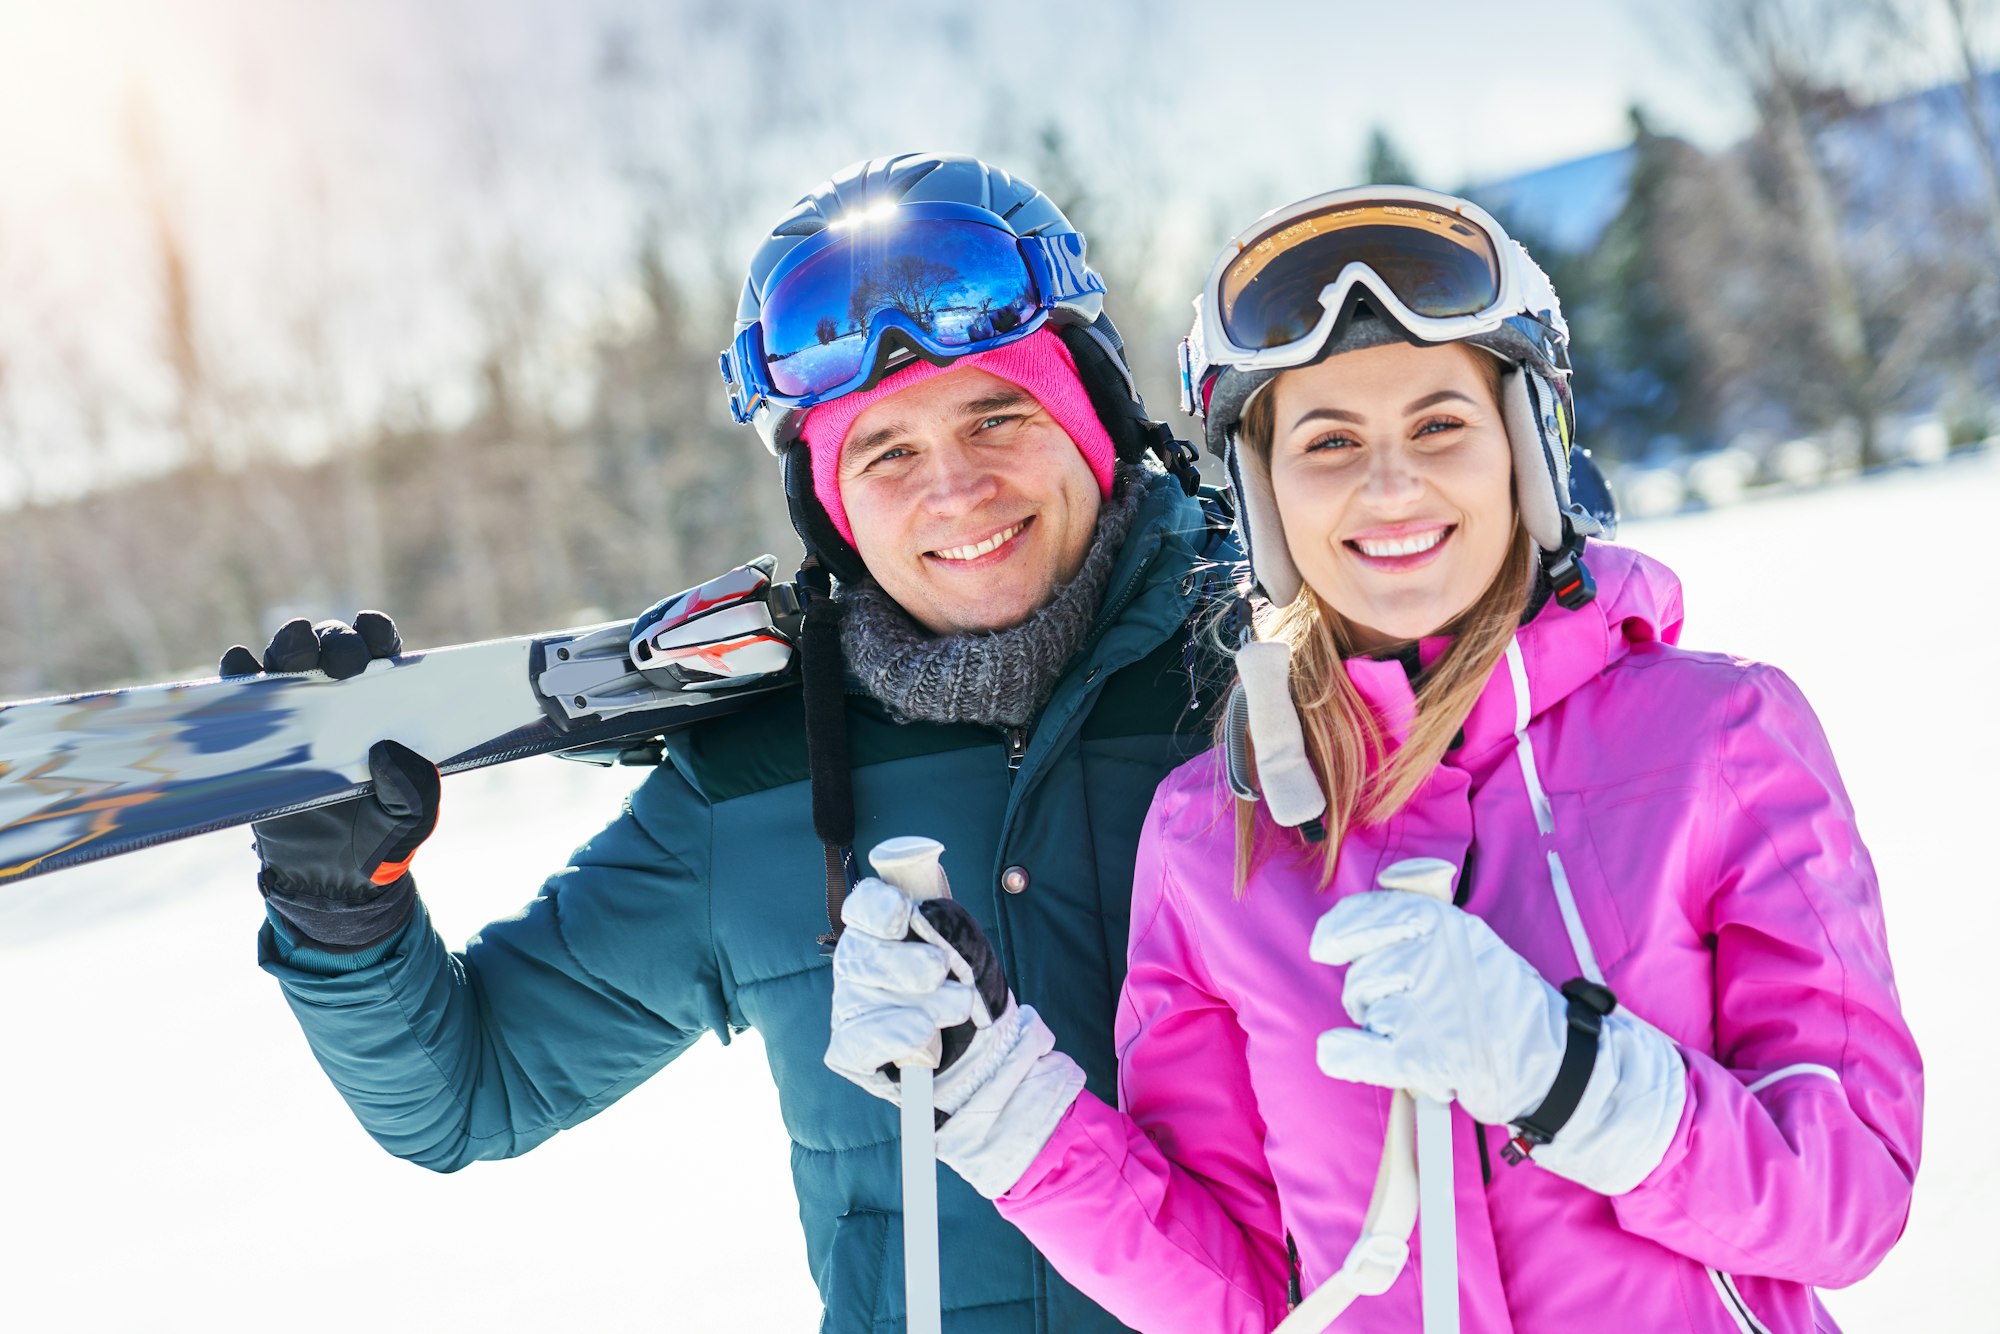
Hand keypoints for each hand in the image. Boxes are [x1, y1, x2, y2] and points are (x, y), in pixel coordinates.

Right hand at [223, 611, 437, 948]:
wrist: (332, 878)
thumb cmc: (380, 837)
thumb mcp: (410, 818)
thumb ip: (413, 790)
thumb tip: (387, 752)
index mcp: (382, 704)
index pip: (380, 653)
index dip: (377, 635)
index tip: (377, 637)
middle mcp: (337, 697)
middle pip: (331, 647)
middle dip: (336, 641)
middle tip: (344, 663)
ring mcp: (293, 711)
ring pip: (285, 659)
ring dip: (288, 645)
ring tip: (294, 647)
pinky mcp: (253, 734)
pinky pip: (240, 692)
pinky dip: (238, 673)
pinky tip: (243, 665)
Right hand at [824, 876, 1084, 1197]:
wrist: (980, 1055)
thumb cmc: (965, 987)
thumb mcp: (966, 943)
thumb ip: (943, 914)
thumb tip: (920, 869)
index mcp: (881, 927)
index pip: (863, 906)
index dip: (877, 907)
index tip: (903, 914)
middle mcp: (857, 962)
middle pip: (861, 952)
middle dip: (907, 963)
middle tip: (941, 971)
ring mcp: (849, 1006)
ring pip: (865, 996)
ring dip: (924, 1004)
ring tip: (957, 1010)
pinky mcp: (848, 1051)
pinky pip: (859, 1044)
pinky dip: (897, 1040)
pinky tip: (924, 1041)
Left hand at [1310, 891, 1563, 1123]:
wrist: (1548, 1058)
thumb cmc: (1499, 998)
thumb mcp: (1466, 937)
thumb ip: (1415, 922)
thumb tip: (1359, 912)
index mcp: (1437, 921)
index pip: (1364, 916)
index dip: (1338, 933)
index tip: (1325, 947)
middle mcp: (1426, 955)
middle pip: (1361, 972)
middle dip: (1373, 992)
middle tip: (1414, 1007)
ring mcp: (1424, 1005)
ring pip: (1364, 1010)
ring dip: (1380, 1025)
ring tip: (1424, 1031)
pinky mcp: (1422, 1053)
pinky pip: (1360, 1052)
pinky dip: (1345, 1055)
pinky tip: (1337, 1053)